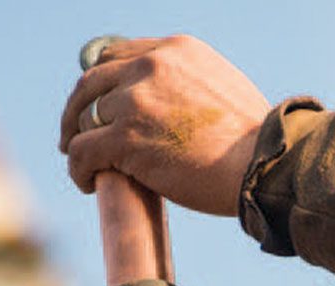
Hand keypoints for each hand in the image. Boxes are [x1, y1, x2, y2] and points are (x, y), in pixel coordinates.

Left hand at [60, 35, 270, 215]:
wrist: (262, 163)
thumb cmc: (254, 142)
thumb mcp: (222, 90)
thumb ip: (191, 87)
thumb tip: (178, 109)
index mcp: (175, 51)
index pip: (119, 56)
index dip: (102, 84)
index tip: (96, 107)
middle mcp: (150, 67)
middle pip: (91, 82)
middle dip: (77, 111)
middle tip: (73, 136)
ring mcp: (136, 101)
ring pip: (85, 118)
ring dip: (80, 145)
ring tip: (88, 169)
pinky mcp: (126, 137)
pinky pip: (82, 151)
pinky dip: (78, 169)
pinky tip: (88, 185)